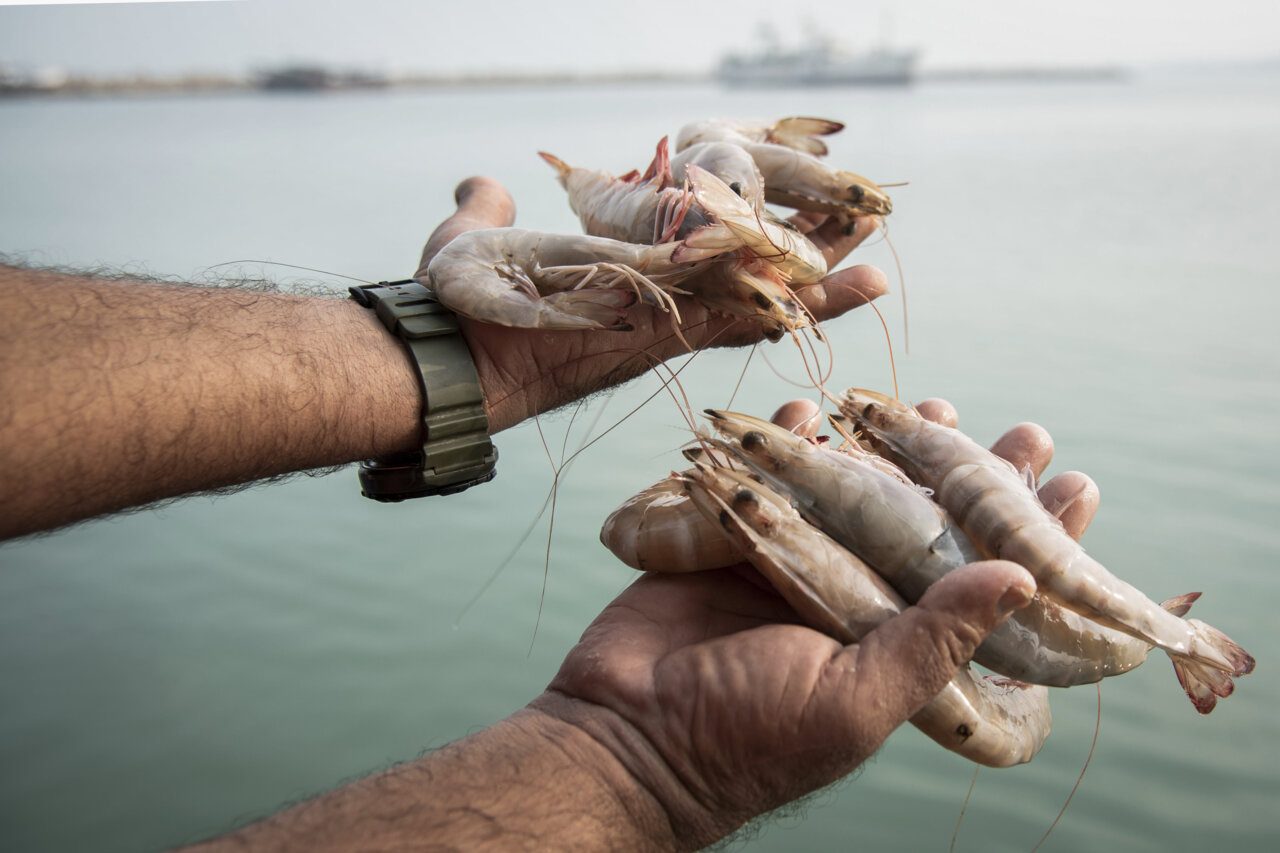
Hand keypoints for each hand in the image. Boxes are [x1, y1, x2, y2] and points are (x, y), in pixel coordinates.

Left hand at [415, 177, 888, 432]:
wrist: (439, 354)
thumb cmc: (452, 304)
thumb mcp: (470, 240)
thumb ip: (486, 212)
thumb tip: (481, 186)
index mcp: (627, 281)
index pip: (699, 256)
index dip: (749, 234)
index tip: (788, 202)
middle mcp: (657, 307)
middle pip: (749, 278)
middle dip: (809, 252)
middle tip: (868, 220)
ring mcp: (664, 321)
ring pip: (760, 296)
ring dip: (821, 273)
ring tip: (878, 247)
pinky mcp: (663, 335)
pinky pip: (743, 318)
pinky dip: (799, 301)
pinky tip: (857, 283)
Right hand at [527, 399, 1096, 847]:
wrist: (627, 732)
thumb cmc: (745, 738)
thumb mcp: (854, 699)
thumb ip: (932, 641)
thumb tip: (1021, 580)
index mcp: (891, 645)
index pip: (979, 585)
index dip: (1028, 540)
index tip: (1077, 486)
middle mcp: (850, 600)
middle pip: (925, 525)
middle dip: (969, 476)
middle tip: (1022, 432)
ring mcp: (790, 565)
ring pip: (851, 491)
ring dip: (888, 448)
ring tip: (933, 406)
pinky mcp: (731, 540)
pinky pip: (769, 479)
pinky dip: (789, 441)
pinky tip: (814, 410)